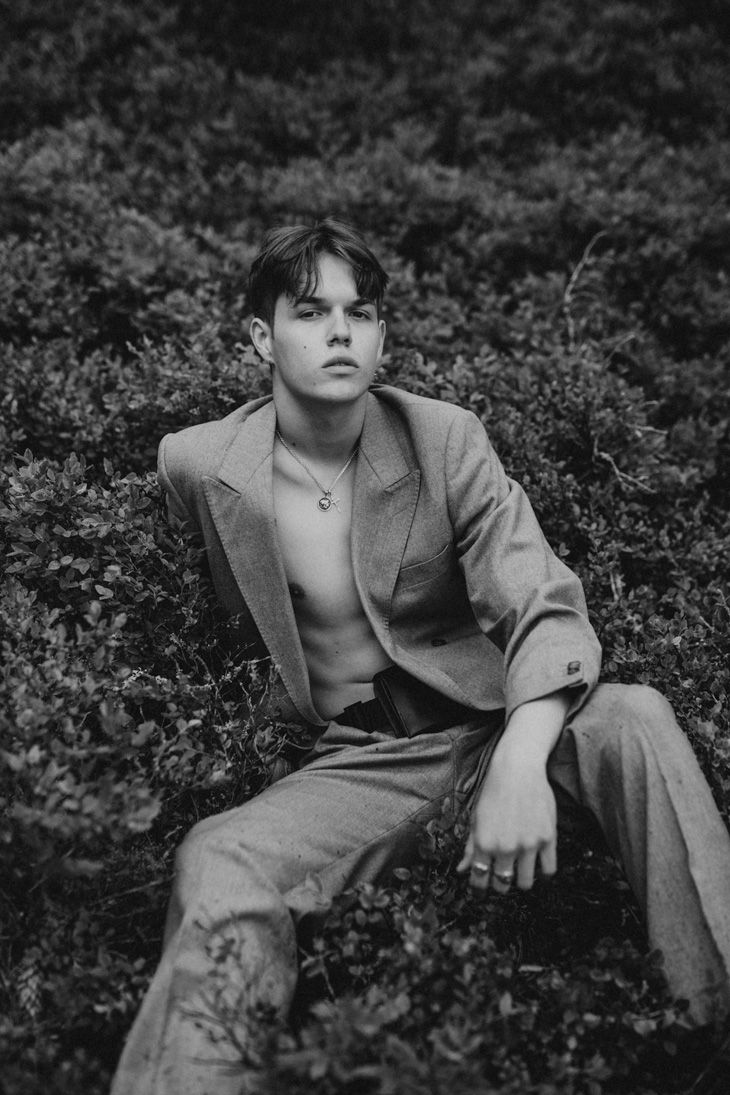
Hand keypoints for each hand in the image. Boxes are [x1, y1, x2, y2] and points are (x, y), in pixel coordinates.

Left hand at [457, 754, 557, 894]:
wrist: (518, 769)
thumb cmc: (494, 792)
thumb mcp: (477, 819)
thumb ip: (470, 847)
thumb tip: (461, 871)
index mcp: (484, 843)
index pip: (479, 880)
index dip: (479, 890)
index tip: (481, 891)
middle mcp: (505, 847)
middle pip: (502, 884)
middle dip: (500, 884)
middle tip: (501, 877)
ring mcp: (528, 844)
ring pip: (525, 882)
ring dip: (520, 881)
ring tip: (519, 871)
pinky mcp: (548, 838)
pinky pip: (548, 869)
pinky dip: (543, 874)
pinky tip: (538, 866)